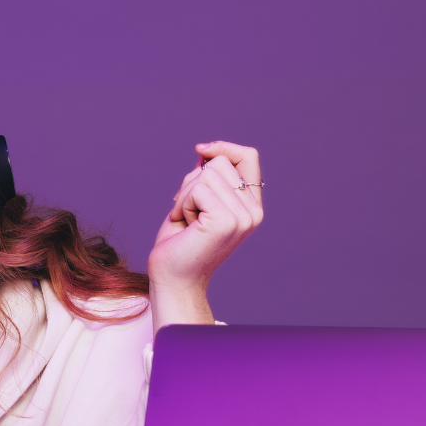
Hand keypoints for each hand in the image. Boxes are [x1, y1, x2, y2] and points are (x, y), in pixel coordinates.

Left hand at [147, 141, 263, 332]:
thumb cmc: (179, 243)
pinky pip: (198, 189)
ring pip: (206, 175)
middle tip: (187, 212)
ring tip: (186, 221)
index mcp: (250, 206)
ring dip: (185, 196)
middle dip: (192, 183)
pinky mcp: (226, 221)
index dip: (224, 147)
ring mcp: (242, 217)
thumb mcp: (194, 203)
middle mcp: (252, 212)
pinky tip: (184, 225)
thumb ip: (205, 179)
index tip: (200, 149)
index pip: (248, 158)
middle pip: (220, 163)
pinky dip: (182, 204)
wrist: (172, 278)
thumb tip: (205, 150)